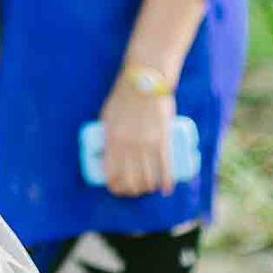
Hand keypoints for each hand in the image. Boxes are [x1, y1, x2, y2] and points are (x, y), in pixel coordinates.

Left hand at [99, 81, 176, 198]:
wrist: (145, 80)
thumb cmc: (123, 97)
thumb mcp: (107, 116)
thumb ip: (108, 134)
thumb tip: (106, 152)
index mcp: (112, 140)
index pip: (112, 173)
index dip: (114, 186)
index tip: (116, 189)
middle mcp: (129, 146)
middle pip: (131, 179)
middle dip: (131, 191)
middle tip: (133, 191)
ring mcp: (147, 144)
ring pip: (148, 177)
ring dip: (148, 188)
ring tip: (147, 188)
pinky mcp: (163, 140)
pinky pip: (165, 167)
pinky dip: (166, 181)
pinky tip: (166, 189)